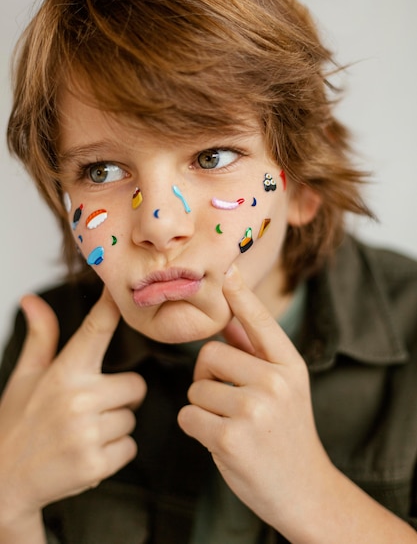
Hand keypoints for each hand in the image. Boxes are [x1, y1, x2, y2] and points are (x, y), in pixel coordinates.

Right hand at [0, 287, 146, 526]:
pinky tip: (88, 452)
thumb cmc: (18, 424)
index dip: (111, 306)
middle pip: (135, 385)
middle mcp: (78, 400)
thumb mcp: (26, 378)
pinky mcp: (96, 464)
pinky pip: (129, 447)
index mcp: (63, 374)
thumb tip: (32, 300)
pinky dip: (114, 452)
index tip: (121, 290)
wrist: (5, 484)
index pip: (95, 329)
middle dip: (120, 396)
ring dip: (115, 426)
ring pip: (131, 418)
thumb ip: (40, 338)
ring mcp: (87, 433)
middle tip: (92, 407)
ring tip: (84, 432)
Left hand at [178, 265, 330, 534]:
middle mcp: (274, 381)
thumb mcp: (286, 386)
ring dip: (203, 407)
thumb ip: (258, 351)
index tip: (228, 269)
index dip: (241, 294)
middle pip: (209, 354)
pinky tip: (220, 441)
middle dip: (208, 377)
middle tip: (230, 402)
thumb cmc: (286, 431)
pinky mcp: (230, 438)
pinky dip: (195, 428)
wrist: (303, 489)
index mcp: (289, 365)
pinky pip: (188, 415)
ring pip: (196, 387)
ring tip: (231, 424)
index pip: (259, 321)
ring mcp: (253, 409)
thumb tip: (230, 313)